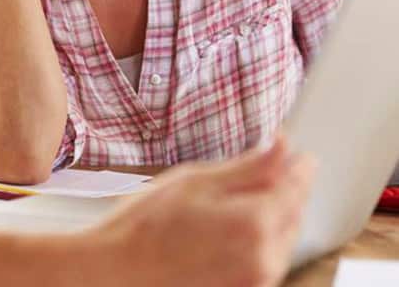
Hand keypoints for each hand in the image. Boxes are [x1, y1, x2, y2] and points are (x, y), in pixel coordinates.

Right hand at [86, 136, 315, 286]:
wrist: (118, 272)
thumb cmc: (146, 226)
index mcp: (255, 223)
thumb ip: (248, 167)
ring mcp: (255, 283)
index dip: (299, 166)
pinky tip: (229, 231)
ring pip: (281, 240)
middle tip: (266, 171)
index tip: (301, 154)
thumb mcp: (195, 181)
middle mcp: (265, 259)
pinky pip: (266, 262)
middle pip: (294, 215)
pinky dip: (258, 242)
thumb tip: (283, 147)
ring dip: (273, 218)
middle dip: (285, 191)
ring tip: (239, 203)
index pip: (296, 188)